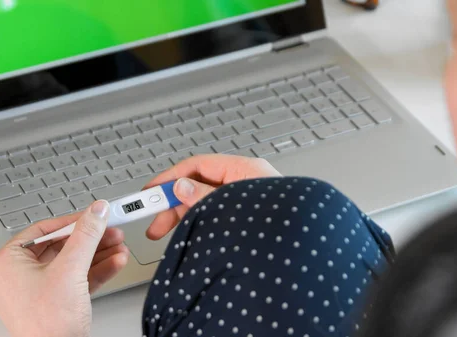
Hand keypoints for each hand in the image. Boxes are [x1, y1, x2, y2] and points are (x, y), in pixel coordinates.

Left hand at [0, 200, 128, 336]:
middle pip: (60, 247)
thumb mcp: (71, 269)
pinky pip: (73, 282)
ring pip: (70, 265)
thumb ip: (86, 236)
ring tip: (118, 248)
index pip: (43, 231)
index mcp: (8, 265)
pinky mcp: (52, 306)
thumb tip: (95, 212)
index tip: (93, 215)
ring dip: (98, 255)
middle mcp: (17, 278)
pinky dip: (94, 273)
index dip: (72, 221)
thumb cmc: (48, 325)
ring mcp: (34, 293)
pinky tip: (114, 264)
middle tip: (110, 231)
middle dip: (91, 241)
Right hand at [144, 154, 281, 239]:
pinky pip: (218, 214)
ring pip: (207, 202)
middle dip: (174, 202)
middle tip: (155, 221)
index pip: (198, 165)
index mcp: (245, 170)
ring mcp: (248, 200)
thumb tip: (181, 187)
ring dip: (184, 216)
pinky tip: (190, 235)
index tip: (151, 192)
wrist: (305, 252)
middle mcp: (247, 182)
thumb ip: (203, 196)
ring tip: (167, 233)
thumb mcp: (230, 206)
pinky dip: (201, 223)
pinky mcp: (250, 218)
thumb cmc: (280, 225)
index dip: (170, 177)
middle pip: (200, 184)